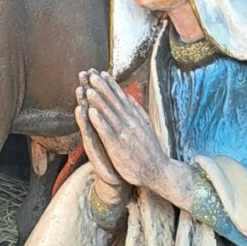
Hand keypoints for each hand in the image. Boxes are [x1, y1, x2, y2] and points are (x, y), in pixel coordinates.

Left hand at [83, 71, 187, 202]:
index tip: (102, 72)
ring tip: (88, 88)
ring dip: (98, 100)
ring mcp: (124, 134)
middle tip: (90, 73)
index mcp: (135, 118)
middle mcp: (130, 123)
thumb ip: (137, 111)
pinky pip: (107, 132)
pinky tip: (90, 112)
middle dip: (101, 87)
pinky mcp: (119, 147)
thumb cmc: (150, 151)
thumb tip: (128, 96)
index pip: (121, 98)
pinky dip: (99, 121)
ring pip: (109, 114)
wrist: (158, 172)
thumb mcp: (146, 127)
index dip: (111, 85)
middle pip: (113, 102)